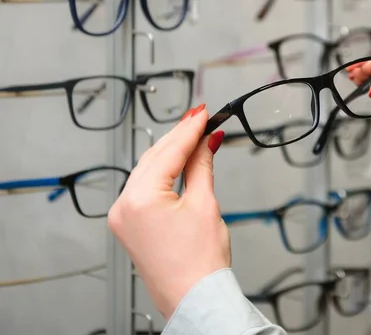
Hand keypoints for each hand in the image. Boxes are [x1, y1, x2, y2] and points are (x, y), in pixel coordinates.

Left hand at [108, 104, 229, 318]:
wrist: (195, 299)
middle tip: (202, 118)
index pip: (170, 151)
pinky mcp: (129, 225)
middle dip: (181, 136)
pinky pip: (144, 187)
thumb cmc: (200, 263)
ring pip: (148, 170)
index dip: (191, 128)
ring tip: (195, 135)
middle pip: (155, 157)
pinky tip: (180, 160)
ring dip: (172, 152)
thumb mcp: (204, 203)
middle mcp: (124, 206)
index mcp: (140, 199)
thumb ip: (201, 166)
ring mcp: (123, 216)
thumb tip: (207, 141)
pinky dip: (163, 172)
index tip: (205, 112)